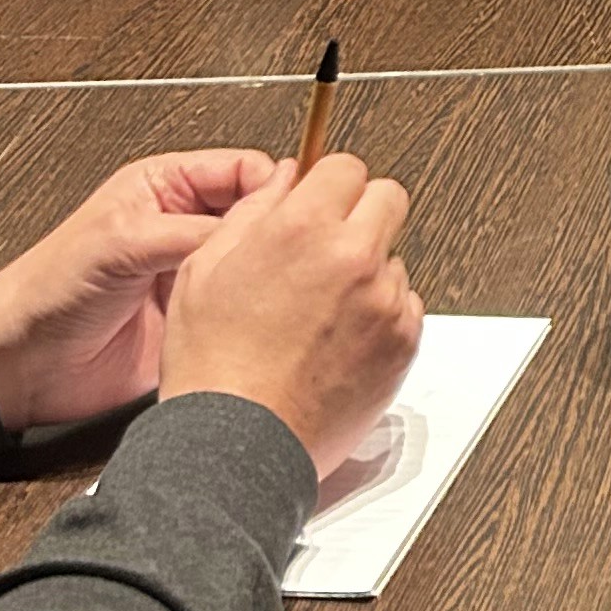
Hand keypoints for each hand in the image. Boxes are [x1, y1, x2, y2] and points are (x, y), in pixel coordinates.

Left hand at [0, 150, 277, 431]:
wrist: (23, 366)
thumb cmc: (50, 290)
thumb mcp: (123, 242)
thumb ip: (194, 229)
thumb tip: (262, 218)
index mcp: (167, 187)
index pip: (243, 169)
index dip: (274, 186)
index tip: (296, 212)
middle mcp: (186, 226)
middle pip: (258, 214)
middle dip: (280, 230)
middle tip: (300, 252)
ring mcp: (194, 274)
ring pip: (256, 262)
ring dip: (272, 272)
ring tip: (289, 287)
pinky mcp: (199, 319)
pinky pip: (243, 308)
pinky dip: (261, 312)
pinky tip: (271, 318)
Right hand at [158, 151, 422, 478]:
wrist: (237, 444)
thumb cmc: (213, 366)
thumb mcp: (205, 269)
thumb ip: (253, 213)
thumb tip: (284, 181)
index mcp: (303, 228)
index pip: (345, 166)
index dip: (329, 184)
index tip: (321, 200)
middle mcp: (353, 256)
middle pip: (387, 198)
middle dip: (361, 214)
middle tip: (330, 247)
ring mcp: (385, 300)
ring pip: (394, 258)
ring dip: (369, 271)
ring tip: (321, 313)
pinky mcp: (403, 342)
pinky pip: (405, 307)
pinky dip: (381, 316)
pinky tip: (337, 342)